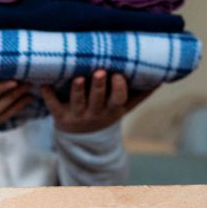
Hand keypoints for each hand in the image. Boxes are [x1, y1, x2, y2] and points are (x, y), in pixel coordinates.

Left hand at [40, 70, 156, 133]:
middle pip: (97, 100)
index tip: (118, 75)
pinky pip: (53, 106)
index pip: (117, 100)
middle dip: (98, 86)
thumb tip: (163, 75)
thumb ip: (141, 92)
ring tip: (78, 78)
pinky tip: (43, 84)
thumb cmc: (106, 111)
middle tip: (99, 71)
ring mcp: (77, 114)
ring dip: (77, 90)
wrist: (81, 136)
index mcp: (111, 109)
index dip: (118, 88)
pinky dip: (48, 95)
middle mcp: (95, 113)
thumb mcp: (124, 106)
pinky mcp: (60, 115)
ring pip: (77, 102)